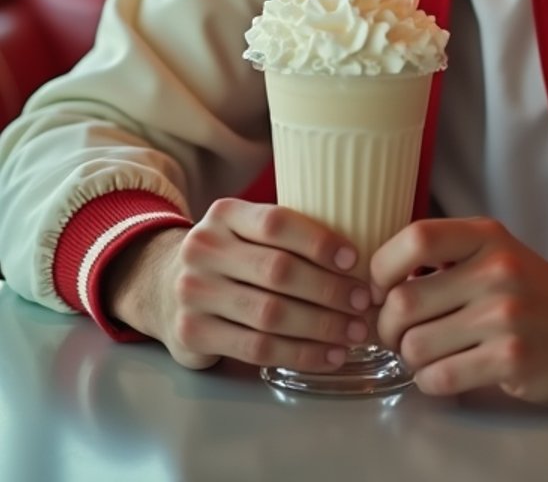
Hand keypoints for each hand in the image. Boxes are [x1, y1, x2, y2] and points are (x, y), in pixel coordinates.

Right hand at [103, 198, 373, 372]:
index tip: (354, 258)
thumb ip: (285, 233)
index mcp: (224, 214)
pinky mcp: (192, 333)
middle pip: (278, 272)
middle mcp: (204, 249)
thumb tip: (358, 256)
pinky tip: (328, 356)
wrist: (161, 286)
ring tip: (353, 333)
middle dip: (329, 290)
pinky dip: (299, 354)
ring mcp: (194, 293)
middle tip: (362, 303)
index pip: (276, 222)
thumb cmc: (227, 256)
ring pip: (270, 314)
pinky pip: (256, 349)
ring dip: (320, 327)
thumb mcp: (243, 229)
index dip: (318, 241)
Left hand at [371, 217, 547, 402]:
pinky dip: (430, 382)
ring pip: (415, 346)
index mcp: (486, 237)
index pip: (414, 238)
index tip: (380, 288)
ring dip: (411, 358)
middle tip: (398, 332)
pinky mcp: (511, 360)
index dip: (382, 267)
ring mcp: (505, 317)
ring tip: (429, 353)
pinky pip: (439, 378)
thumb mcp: (495, 251)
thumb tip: (375, 283)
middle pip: (403, 301)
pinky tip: (447, 372)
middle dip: (388, 325)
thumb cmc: (534, 291)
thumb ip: (445, 256)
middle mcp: (496, 271)